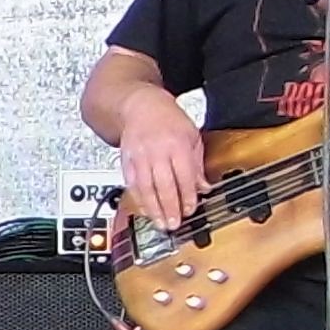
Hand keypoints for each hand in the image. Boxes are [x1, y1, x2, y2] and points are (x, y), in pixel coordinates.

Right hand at [113, 92, 206, 232]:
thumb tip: (203, 187)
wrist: (140, 106)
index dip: (187, 196)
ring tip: (159, 222)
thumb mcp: (192, 136)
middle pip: (163, 185)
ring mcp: (139, 157)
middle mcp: (156, 151)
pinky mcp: (126, 161)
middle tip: (173, 224)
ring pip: (145, 187)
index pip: (184, 176)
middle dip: (169, 207)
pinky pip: (132, 184)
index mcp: (177, 144)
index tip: (189, 210)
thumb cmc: (168, 120)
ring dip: (153, 208)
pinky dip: (138, 199)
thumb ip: (197, 164)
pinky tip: (145, 209)